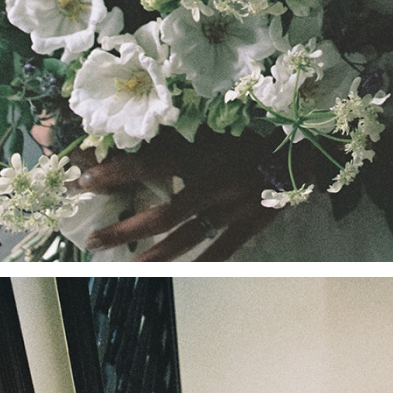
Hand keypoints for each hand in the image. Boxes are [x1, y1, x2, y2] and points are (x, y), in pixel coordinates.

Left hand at [79, 126, 280, 261]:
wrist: (306, 143)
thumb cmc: (257, 125)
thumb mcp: (216, 122)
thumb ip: (184, 132)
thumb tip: (142, 133)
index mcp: (202, 153)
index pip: (148, 165)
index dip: (115, 174)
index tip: (86, 181)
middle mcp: (212, 184)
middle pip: (161, 214)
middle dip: (125, 229)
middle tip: (94, 240)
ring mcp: (232, 208)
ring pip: (185, 238)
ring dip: (152, 254)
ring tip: (126, 266)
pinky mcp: (251, 223)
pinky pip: (221, 249)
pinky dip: (199, 261)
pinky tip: (179, 271)